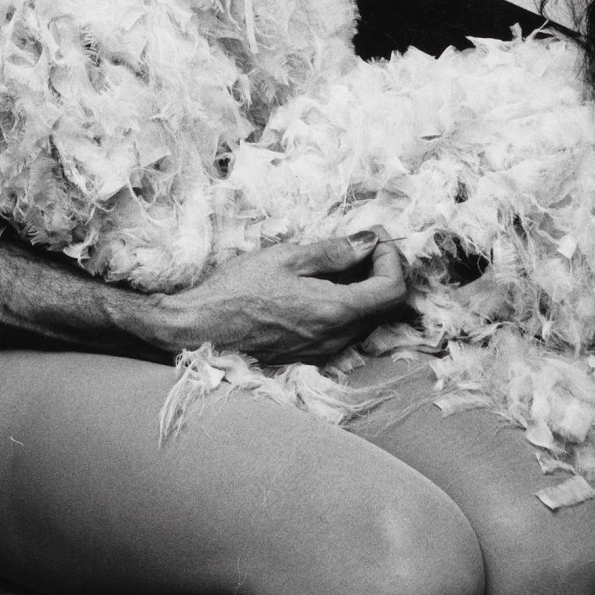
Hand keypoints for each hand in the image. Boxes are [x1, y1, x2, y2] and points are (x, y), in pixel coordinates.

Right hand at [150, 233, 408, 367]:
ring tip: (337, 262)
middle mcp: (336, 339)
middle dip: (380, 270)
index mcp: (335, 311)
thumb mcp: (286, 257)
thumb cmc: (237, 290)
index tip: (375, 238)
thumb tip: (369, 242)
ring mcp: (323, 352)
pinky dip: (344, 305)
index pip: (393, 289)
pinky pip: (343, 331)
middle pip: (383, 306)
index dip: (393, 258)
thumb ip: (334, 252)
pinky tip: (319, 286)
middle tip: (359, 243)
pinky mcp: (309, 356)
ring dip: (362, 288)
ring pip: (364, 319)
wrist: (201, 330)